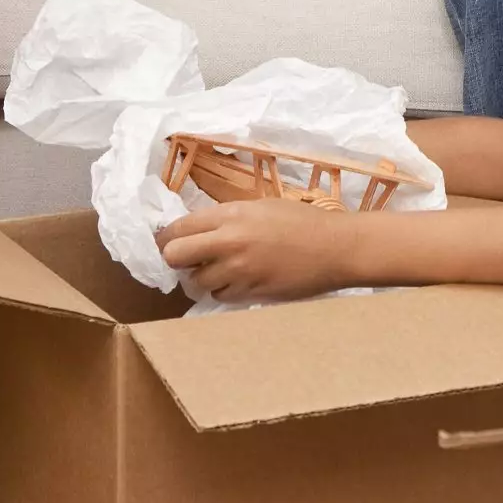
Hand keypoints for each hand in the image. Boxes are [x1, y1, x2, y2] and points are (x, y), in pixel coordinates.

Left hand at [156, 199, 357, 304]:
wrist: (336, 248)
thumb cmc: (302, 221)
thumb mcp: (261, 207)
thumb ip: (228, 218)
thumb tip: (199, 231)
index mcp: (231, 215)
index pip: (178, 228)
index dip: (167, 236)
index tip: (168, 241)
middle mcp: (229, 242)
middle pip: (174, 255)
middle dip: (175, 258)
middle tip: (186, 259)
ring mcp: (238, 270)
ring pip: (196, 282)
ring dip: (202, 277)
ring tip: (221, 270)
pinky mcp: (250, 292)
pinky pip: (220, 295)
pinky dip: (223, 290)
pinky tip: (239, 280)